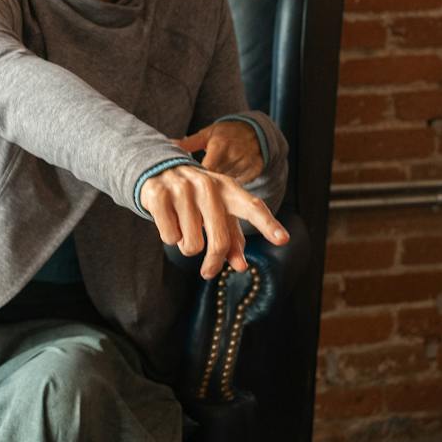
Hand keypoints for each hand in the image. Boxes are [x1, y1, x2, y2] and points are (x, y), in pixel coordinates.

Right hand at [139, 165, 289, 278]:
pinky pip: (170, 237)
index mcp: (228, 189)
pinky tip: (168, 219)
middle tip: (208, 272)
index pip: (252, 207)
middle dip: (214, 262)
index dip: (268, 224)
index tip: (283, 240)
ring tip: (183, 228)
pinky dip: (170, 237)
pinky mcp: (159, 194)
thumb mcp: (218, 212)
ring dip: (187, 245)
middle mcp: (208, 185)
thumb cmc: (197, 198)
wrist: (158, 169)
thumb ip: (232, 239)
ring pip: (191, 244)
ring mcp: (182, 187)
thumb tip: (241, 267)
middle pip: (220, 240)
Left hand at [171, 121, 263, 184]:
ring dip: (220, 186)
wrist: (254, 131)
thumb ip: (188, 143)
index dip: (199, 178)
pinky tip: (229, 181)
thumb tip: (168, 143)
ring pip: (228, 183)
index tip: (190, 184)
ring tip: (214, 183)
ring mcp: (246, 163)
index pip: (206, 169)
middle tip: (198, 187)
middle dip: (208, 184)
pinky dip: (233, 185)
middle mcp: (234, 155)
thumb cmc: (226, 133)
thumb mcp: (207, 134)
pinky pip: (241, 184)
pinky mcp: (256, 169)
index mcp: (220, 145)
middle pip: (216, 179)